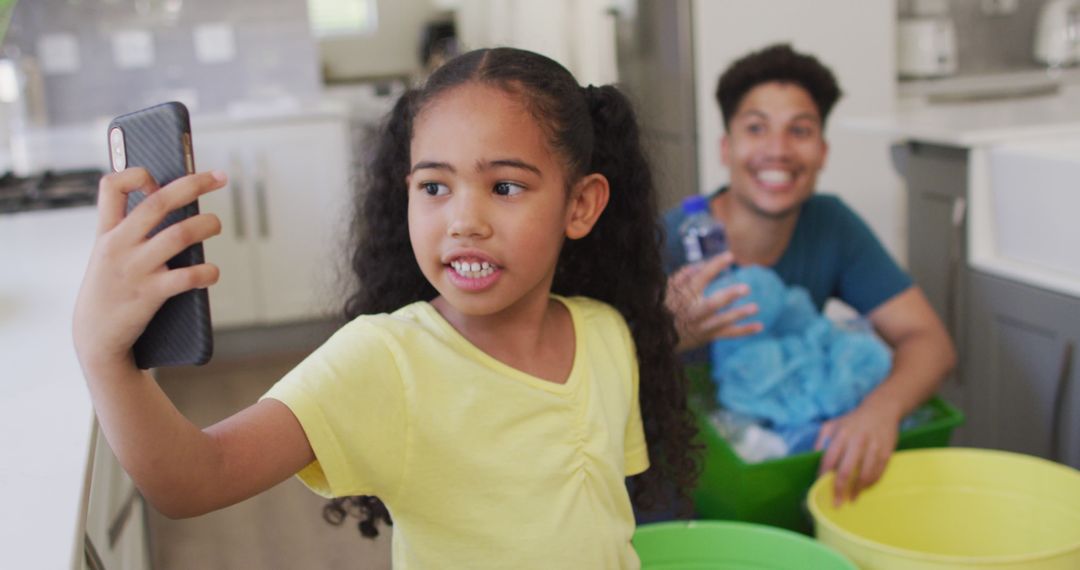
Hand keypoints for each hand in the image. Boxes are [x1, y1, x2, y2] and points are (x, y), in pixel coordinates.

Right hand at [73, 168, 225, 372]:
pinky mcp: (150, 294)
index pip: (111, 186)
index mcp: (106, 232)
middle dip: (193, 184)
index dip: (137, 175)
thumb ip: (130, 232)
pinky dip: (207, 272)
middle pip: (158, 201)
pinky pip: (187, 277)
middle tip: (220, 177)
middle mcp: (118, 245)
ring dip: (206, 225)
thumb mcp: (108, 256)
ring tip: (215, 225)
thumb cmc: (111, 291)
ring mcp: (135, 269)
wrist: (95, 339)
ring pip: (179, 235)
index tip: (159, 179)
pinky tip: (212, 272)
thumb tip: (177, 208)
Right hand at [665, 252, 762, 351]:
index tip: (730, 256)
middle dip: (729, 296)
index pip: (701, 278)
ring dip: (739, 315)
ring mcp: (703, 326)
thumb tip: (700, 265)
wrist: (659, 339)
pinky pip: (729, 334)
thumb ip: (683, 276)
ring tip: (755, 307)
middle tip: (746, 288)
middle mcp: (694, 312)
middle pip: (713, 304)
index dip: (715, 267)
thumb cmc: (664, 308)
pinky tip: (760, 326)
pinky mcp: (709, 336)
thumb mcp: (668, 290)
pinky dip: (745, 331)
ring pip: (722, 322)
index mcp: (685, 296)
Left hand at [815, 400, 901, 505]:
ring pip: (865, 475)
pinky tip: (865, 489)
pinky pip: (878, 473)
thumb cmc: (852, 420)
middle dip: (840, 490)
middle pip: (846, 471)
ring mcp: (873, 447)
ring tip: (852, 500)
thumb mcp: (831, 424)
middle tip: (837, 504)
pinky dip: (871, 484)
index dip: (824, 476)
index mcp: (841, 434)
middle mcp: (857, 441)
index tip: (820, 488)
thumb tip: (812, 457)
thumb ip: (820, 440)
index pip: (829, 460)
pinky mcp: (887, 451)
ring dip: (858, 491)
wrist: (882, 409)